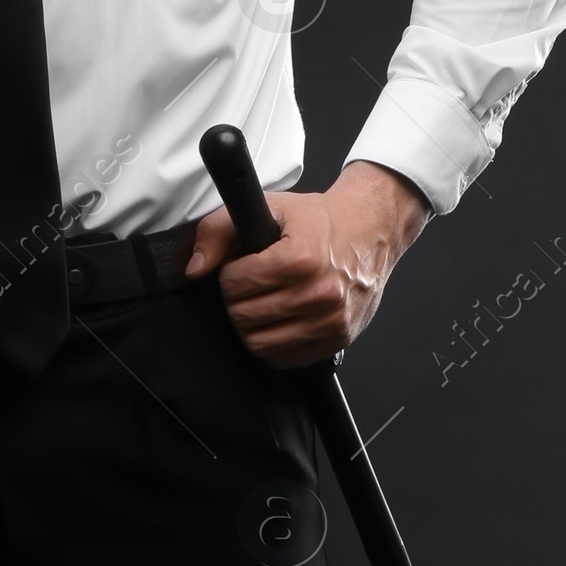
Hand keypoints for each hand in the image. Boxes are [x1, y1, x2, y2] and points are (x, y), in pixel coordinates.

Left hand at [184, 160, 430, 368]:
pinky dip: (273, 344)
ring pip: (261, 344)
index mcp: (300, 258)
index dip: (229, 274)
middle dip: (236, 299)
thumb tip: (195, 268)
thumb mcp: (270, 207)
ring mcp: (331, 321)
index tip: (239, 266)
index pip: (236, 284)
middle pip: (244, 316)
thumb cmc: (321, 220)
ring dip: (250, 325)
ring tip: (260, 302)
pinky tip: (277, 320)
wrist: (370, 231)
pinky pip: (286, 359)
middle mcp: (319, 293)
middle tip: (247, 284)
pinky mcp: (338, 339)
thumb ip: (219, 229)